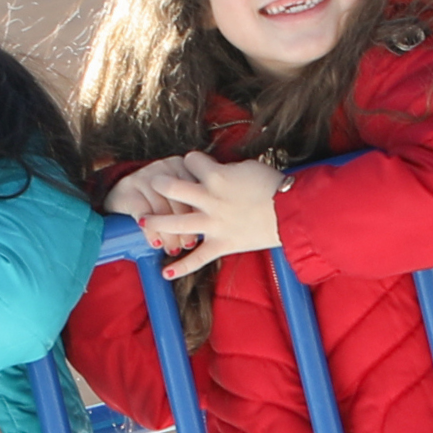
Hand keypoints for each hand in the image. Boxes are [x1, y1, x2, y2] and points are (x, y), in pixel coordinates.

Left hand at [117, 153, 288, 262]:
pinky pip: (197, 259)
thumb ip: (226, 171)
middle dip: (160, 183)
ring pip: (176, 224)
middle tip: (153, 183)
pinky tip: (164, 272)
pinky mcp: (222, 244)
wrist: (291, 212)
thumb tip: (215, 173)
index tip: (192, 164)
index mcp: (217, 176)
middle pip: (173, 188)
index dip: (190, 160)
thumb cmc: (274, 186)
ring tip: (141, 221)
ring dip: (156, 222)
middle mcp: (209, 199)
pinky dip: (181, 267)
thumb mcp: (247, 168)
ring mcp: (213, 224)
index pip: (191, 160)